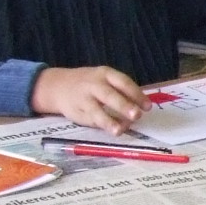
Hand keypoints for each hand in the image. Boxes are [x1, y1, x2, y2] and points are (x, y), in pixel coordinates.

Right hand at [33, 64, 148, 131]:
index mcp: (105, 74)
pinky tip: (111, 131)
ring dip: (108, 121)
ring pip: (96, 110)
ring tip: (120, 131)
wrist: (57, 85)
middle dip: (123, 105)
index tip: (147, 106)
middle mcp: (94, 85)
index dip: (136, 94)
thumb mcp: (104, 79)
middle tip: (137, 115)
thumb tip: (142, 107)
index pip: (122, 82)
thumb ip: (121, 91)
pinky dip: (101, 126)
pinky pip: (90, 119)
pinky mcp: (77, 112)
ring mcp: (84, 99)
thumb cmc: (90, 83)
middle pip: (109, 95)